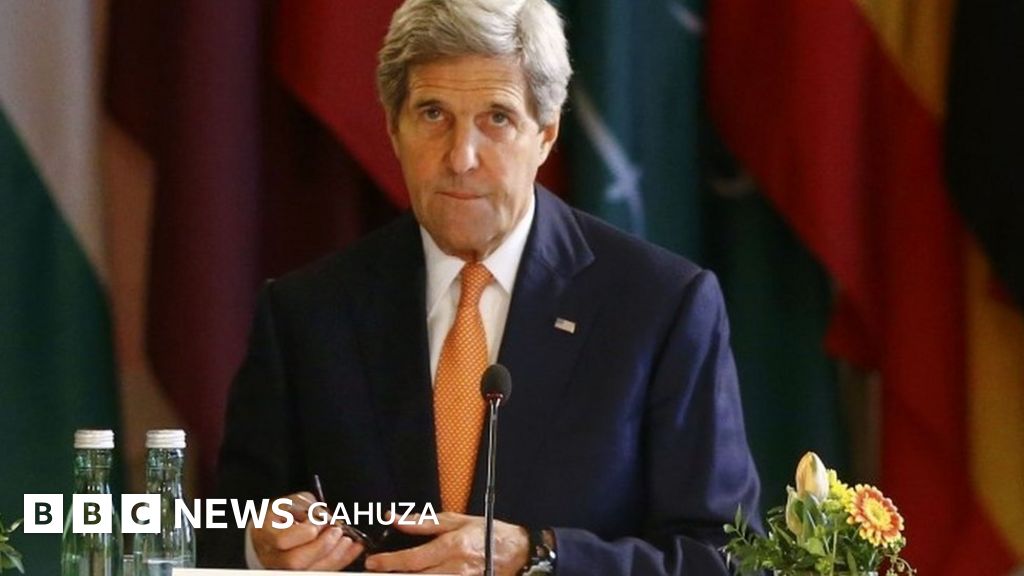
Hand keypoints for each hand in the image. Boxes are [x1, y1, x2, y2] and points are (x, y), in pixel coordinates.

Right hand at [250, 491, 364, 570]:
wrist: (273, 529)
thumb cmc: (283, 513)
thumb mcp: (293, 502)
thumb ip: (309, 509)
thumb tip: (327, 520)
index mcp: (265, 532)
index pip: (282, 540)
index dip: (304, 532)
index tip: (319, 521)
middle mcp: (272, 556)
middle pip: (296, 561)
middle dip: (322, 546)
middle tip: (337, 531)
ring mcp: (285, 569)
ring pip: (311, 570)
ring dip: (335, 555)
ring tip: (348, 539)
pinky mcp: (303, 571)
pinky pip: (323, 571)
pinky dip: (342, 559)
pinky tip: (354, 547)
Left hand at [364, 512, 528, 574]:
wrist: (517, 551)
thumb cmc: (488, 533)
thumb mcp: (456, 520)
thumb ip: (424, 523)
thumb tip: (397, 520)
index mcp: (451, 546)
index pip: (412, 559)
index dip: (389, 562)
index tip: (373, 562)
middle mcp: (454, 568)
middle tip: (374, 573)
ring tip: (391, 575)